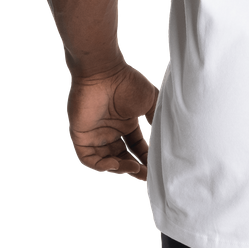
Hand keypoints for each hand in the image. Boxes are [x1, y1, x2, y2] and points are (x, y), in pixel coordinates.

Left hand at [67, 62, 158, 180]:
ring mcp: (96, 135)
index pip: (136, 147)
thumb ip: (157, 118)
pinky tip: (116, 163)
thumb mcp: (150, 100)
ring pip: (107, 161)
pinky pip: (90, 158)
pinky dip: (102, 165)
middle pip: (123, 157)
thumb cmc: (127, 82)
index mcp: (126, 123)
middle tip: (147, 176)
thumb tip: (167, 137)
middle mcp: (111, 131)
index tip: (157, 168)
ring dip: (121, 168)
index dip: (146, 158)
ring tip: (134, 168)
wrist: (103, 72)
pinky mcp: (81, 136)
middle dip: (135, 168)